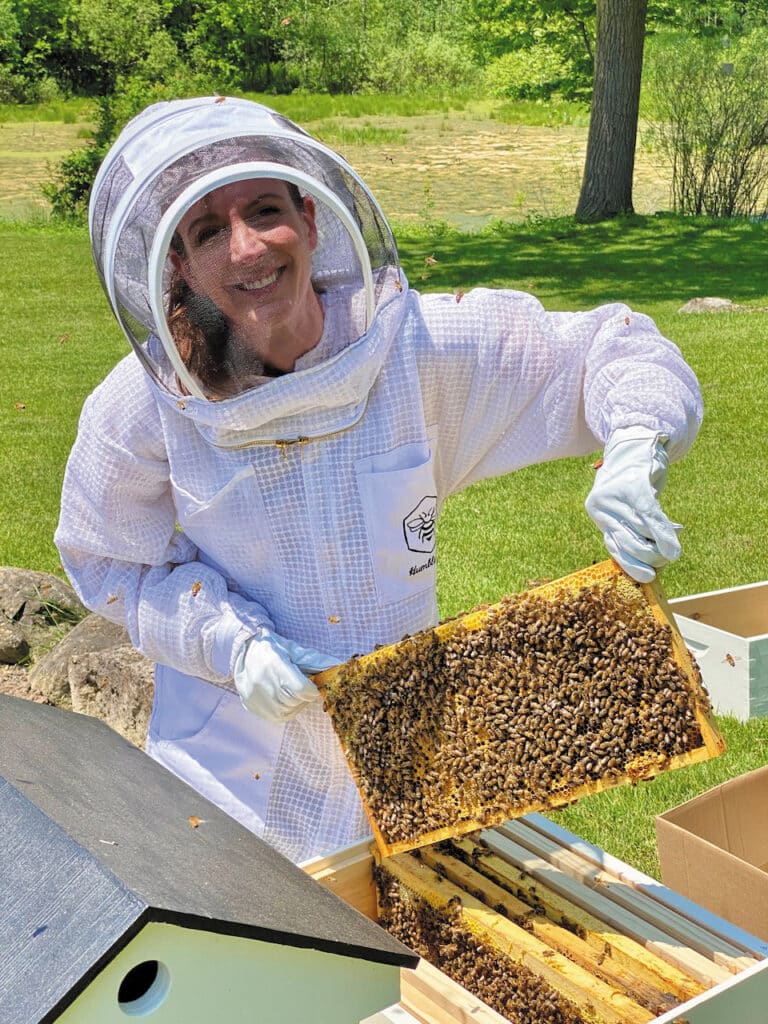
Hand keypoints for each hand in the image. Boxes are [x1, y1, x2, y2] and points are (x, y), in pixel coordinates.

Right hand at [233, 629, 337, 722]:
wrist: (245, 652)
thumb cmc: (274, 649)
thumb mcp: (295, 650)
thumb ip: (316, 661)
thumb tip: (338, 667)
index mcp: (274, 665)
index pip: (301, 688)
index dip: (312, 689)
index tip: (314, 685)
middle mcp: (262, 682)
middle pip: (295, 700)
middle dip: (304, 696)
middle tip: (304, 687)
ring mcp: (255, 696)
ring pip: (287, 711)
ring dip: (296, 704)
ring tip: (293, 691)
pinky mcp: (251, 705)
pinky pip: (276, 717)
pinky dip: (286, 710)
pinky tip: (285, 699)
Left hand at [585, 426, 682, 583]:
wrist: (636, 443)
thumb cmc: (635, 481)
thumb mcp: (627, 505)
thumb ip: (636, 529)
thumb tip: (658, 559)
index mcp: (598, 513)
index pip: (614, 548)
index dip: (632, 565)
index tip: (648, 577)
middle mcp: (602, 506)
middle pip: (629, 544)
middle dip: (651, 557)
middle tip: (666, 558)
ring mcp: (617, 497)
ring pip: (644, 533)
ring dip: (662, 546)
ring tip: (672, 547)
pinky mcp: (636, 487)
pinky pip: (652, 519)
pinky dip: (665, 535)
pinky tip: (674, 549)